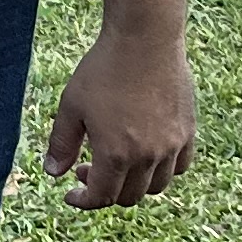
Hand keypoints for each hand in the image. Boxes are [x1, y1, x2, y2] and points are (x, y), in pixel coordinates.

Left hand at [45, 22, 197, 208]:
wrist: (145, 40)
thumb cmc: (103, 70)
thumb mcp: (71, 106)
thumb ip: (61, 143)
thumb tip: (53, 173)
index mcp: (115, 154)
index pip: (101, 197)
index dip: (83, 201)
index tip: (70, 194)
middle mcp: (147, 156)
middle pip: (129, 196)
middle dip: (104, 191)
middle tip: (86, 170)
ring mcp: (172, 145)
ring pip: (156, 186)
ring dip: (134, 184)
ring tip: (117, 163)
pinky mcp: (188, 131)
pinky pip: (179, 166)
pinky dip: (163, 170)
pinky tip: (146, 154)